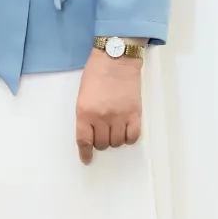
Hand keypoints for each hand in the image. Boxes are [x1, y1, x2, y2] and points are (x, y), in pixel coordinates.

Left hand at [74, 49, 142, 164]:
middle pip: (102, 144)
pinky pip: (133, 136)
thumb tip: (91, 133)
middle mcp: (101, 117)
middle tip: (102, 133)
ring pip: (117, 142)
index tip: (87, 159)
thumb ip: (86, 115)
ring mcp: (119, 116)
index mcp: (85, 112)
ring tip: (114, 129)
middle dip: (101, 142)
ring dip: (114, 140)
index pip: (84, 141)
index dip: (85, 153)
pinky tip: (126, 131)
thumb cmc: (96, 73)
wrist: (116, 59)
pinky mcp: (134, 114)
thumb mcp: (82, 95)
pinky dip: (129, 138)